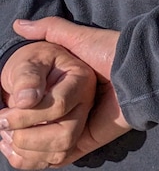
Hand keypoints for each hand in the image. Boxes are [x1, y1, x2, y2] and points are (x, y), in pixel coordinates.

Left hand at [0, 41, 95, 169]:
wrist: (33, 73)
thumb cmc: (33, 63)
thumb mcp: (29, 61)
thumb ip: (27, 76)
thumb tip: (26, 100)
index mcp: (81, 80)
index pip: (59, 105)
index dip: (26, 116)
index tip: (2, 116)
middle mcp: (86, 105)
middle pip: (65, 136)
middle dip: (27, 138)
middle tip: (4, 127)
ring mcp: (79, 124)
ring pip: (59, 153)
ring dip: (25, 151)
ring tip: (6, 135)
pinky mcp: (67, 139)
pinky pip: (50, 162)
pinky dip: (26, 159)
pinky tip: (11, 144)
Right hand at [10, 19, 130, 164]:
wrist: (138, 71)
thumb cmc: (110, 52)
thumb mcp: (79, 38)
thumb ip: (51, 30)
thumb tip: (18, 23)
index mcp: (69, 90)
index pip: (31, 108)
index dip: (12, 113)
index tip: (0, 112)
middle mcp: (72, 110)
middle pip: (31, 132)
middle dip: (13, 131)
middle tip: (2, 123)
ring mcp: (78, 127)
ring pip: (41, 147)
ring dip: (25, 143)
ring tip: (11, 136)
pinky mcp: (86, 141)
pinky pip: (58, 157)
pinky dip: (40, 157)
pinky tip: (23, 147)